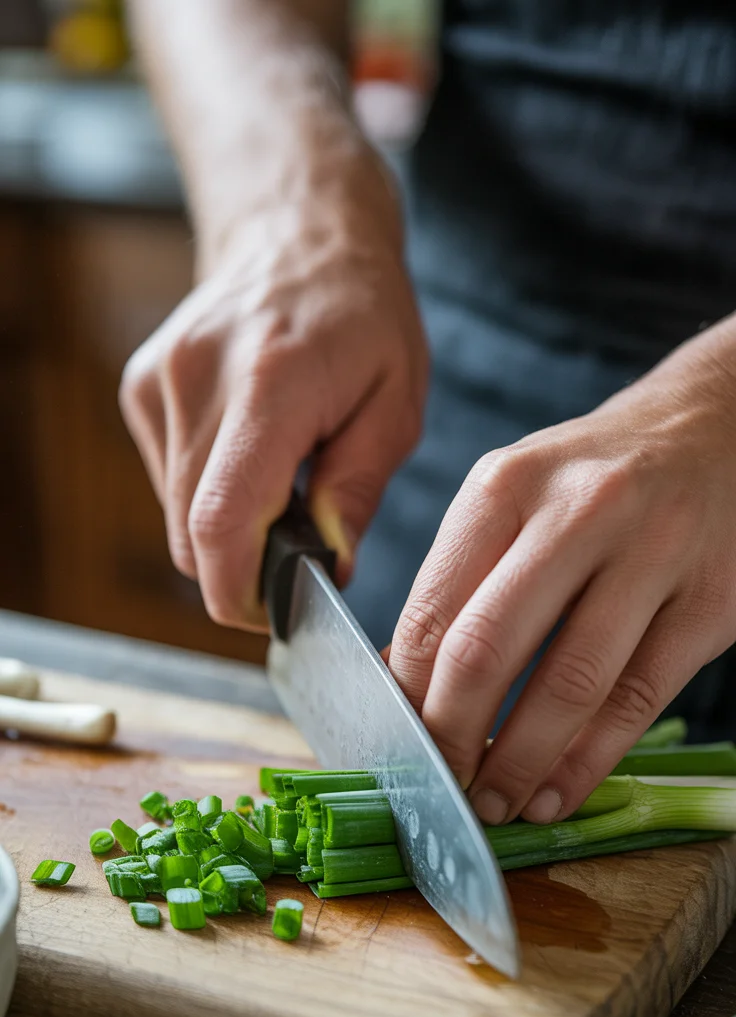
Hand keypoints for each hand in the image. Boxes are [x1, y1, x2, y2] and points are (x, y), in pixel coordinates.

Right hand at [119, 153, 427, 629]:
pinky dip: (207, 492)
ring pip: (175, 514)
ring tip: (281, 487)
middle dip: (241, 568)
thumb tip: (329, 570)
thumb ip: (357, 491)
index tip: (273, 613)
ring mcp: (160, 382)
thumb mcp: (396, 404)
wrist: (297, 231)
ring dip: (226, 529)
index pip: (220, 522)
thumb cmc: (362, 316)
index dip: (238, 590)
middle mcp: (198, 382)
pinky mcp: (141, 388)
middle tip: (297, 555)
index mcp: (269, 386)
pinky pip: (167, 480)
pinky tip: (249, 455)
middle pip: (190, 533)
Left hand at [389, 316, 735, 824]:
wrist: (718, 430)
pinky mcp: (710, 602)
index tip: (398, 746)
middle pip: (488, 648)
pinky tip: (557, 793)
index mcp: (506, 485)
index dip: (407, 696)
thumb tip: (401, 682)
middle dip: (452, 737)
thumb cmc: (597, 479)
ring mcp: (652, 555)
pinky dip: (588, 762)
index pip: (434, 611)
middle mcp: (578, 512)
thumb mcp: (517, 497)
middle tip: (439, 787)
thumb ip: (462, 581)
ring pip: (569, 685)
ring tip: (494, 805)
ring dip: (520, 762)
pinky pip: (636, 700)